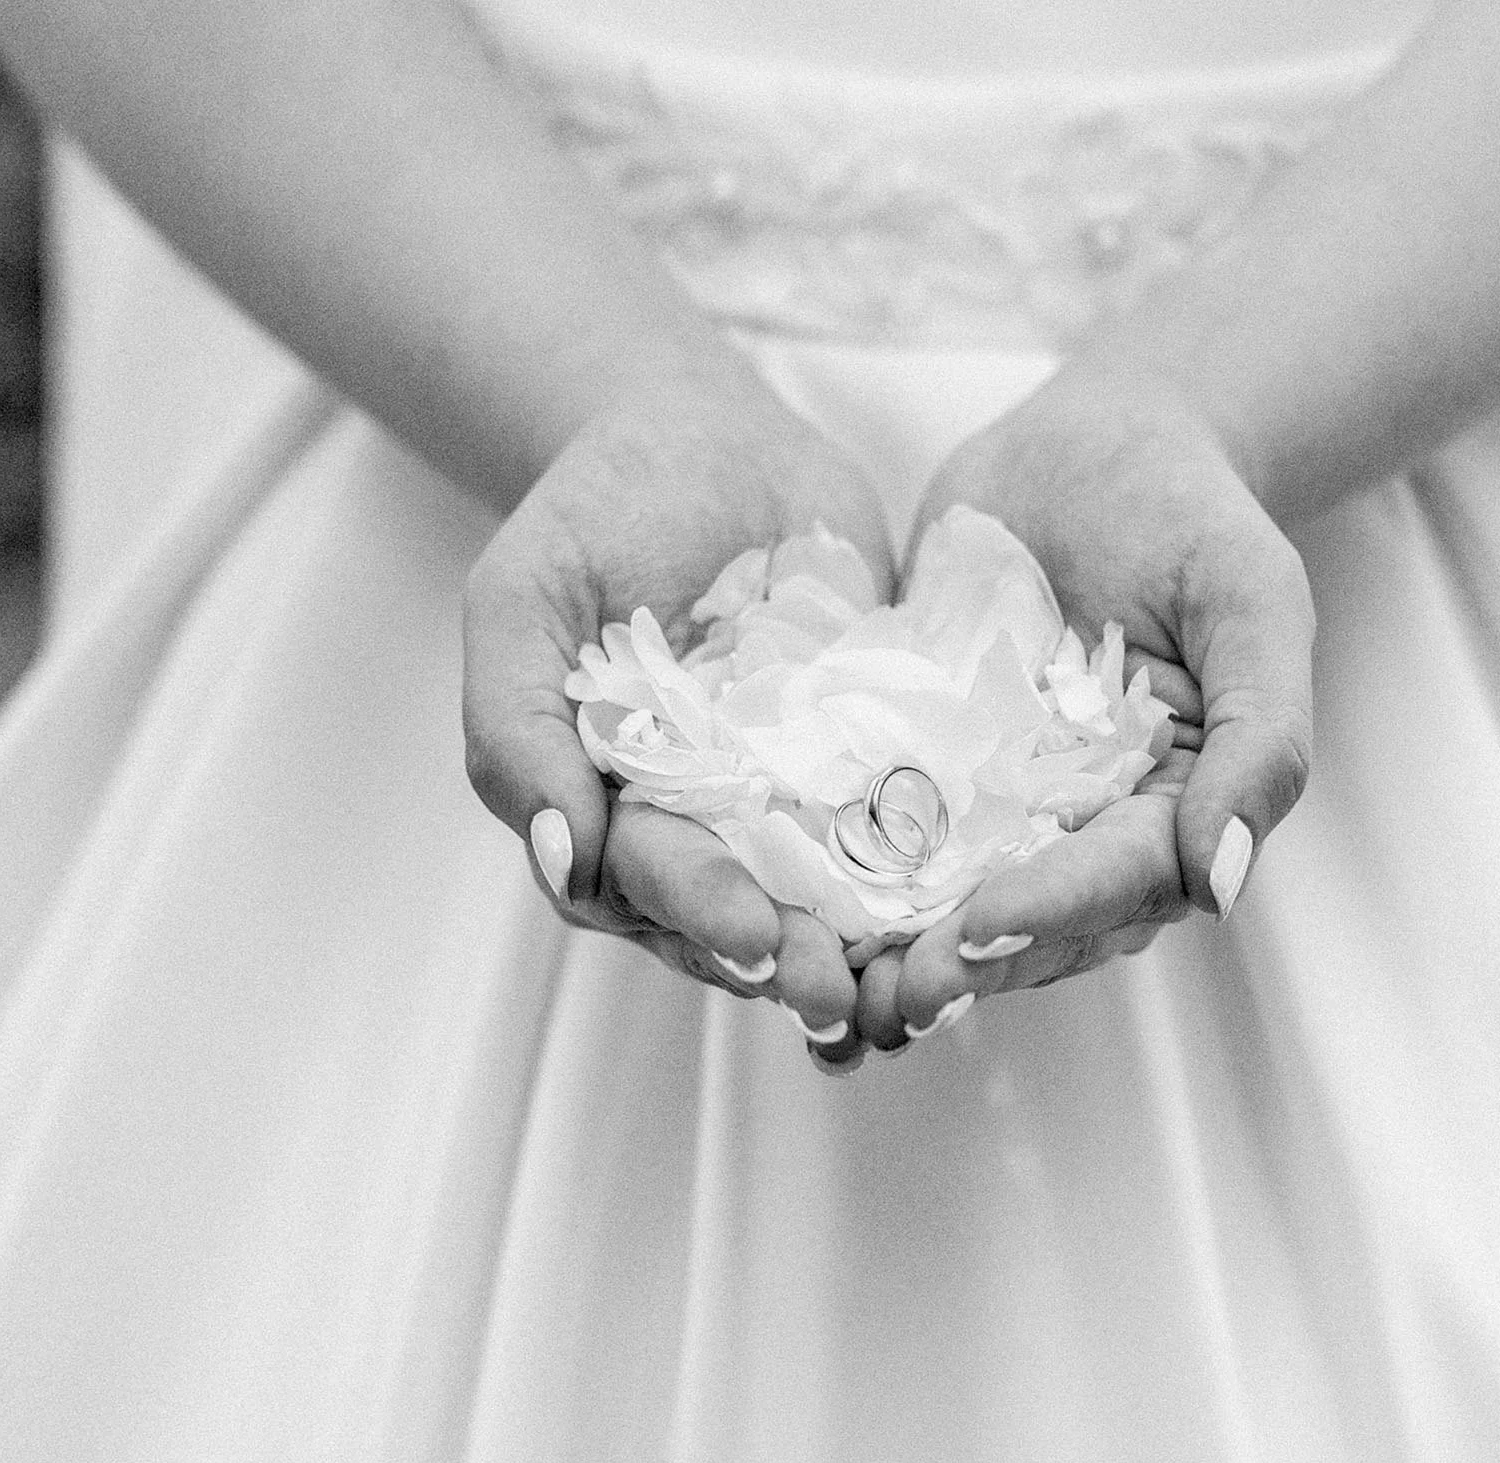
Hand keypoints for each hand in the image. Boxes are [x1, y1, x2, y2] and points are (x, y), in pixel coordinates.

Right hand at [462, 353, 889, 1061]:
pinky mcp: (882, 753)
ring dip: (873, 949)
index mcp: (619, 806)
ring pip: (835, 898)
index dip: (706, 920)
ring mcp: (800, 792)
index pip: (656, 890)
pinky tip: (984, 903)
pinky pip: (915, 827)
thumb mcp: (522, 602)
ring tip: (919, 983)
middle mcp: (712, 819)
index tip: (760, 941)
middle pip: (751, 916)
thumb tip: (558, 854)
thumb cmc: (597, 511)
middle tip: (847, 990)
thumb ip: (515, 727)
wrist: (707, 434)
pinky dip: (942, 876)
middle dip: (797, 962)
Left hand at [853, 365, 1315, 1049]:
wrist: (1095, 444)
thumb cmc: (1192, 515)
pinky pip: (875, 838)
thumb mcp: (1254, 605)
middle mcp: (1080, 830)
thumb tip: (1221, 886)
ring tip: (823, 994)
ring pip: (945, 908)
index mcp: (1167, 812)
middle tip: (882, 998)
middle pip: (1025, 925)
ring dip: (889, 961)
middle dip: (955, 968)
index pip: (1110, 885)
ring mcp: (995, 806)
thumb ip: (1261, 741)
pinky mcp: (918, 768)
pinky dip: (833, 888)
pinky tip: (773, 917)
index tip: (972, 935)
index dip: (1044, 915)